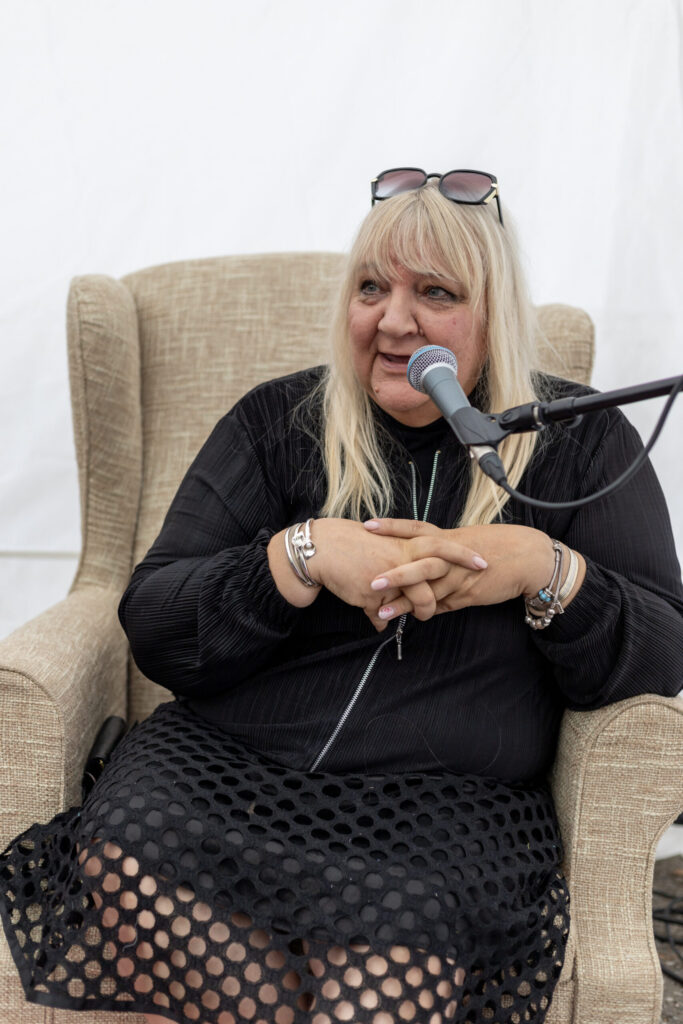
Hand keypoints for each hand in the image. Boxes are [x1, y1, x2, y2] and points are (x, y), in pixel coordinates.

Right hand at [268, 519, 487, 629]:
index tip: (481, 558)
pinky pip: (388, 610)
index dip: (461, 552)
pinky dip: (385, 618)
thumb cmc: (349, 548)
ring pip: (421, 595)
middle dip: (463, 563)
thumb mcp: (377, 553)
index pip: (440, 544)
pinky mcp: (374, 590)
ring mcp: (391, 573)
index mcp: (404, 543)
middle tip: (484, 568)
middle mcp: (401, 554)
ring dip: (426, 608)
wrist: (322, 549)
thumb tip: (398, 587)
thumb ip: (393, 572)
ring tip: (424, 616)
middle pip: (440, 558)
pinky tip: (381, 622)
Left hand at [362, 520, 556, 621]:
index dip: (391, 527)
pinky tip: (410, 619)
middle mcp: (451, 556)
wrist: (529, 558)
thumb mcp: (466, 539)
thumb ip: (442, 547)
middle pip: (420, 564)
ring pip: (428, 592)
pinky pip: (443, 606)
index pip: (415, 529)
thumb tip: (421, 553)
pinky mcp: (468, 595)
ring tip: (381, 613)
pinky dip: (426, 612)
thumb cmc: (497, 544)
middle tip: (370, 581)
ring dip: (404, 604)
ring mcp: (459, 577)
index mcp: (448, 537)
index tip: (368, 525)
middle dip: (395, 574)